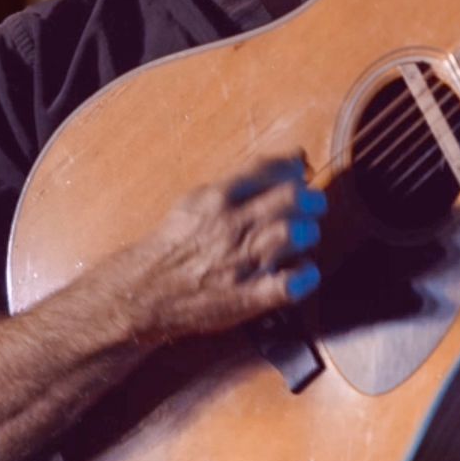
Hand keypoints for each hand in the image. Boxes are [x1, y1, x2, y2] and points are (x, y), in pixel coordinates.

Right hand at [125, 153, 326, 340]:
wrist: (146, 290)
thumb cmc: (176, 242)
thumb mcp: (197, 200)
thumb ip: (240, 182)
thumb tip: (287, 163)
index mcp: (218, 197)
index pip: (270, 169)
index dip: (294, 168)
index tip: (302, 175)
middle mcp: (233, 225)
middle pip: (292, 198)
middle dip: (312, 200)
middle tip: (313, 208)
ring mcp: (241, 262)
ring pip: (295, 235)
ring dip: (308, 234)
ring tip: (304, 239)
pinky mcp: (247, 297)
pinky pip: (291, 284)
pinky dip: (305, 276)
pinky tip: (302, 271)